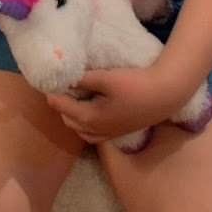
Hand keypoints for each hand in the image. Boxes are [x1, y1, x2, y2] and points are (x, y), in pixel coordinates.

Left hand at [45, 63, 182, 145]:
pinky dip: (84, 123)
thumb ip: (83, 79)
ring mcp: (108, 134)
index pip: (62, 108)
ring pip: (80, 130)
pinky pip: (92, 133)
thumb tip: (63, 77)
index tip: (46, 81)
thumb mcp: (106, 78)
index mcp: (90, 118)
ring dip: (72, 115)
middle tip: (59, 86)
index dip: (52, 95)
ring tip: (72, 96)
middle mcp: (97, 131)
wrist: (164, 95)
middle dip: (60, 105)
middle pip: (68, 121)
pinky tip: (89, 108)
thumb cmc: (135, 84)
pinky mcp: (118, 132)